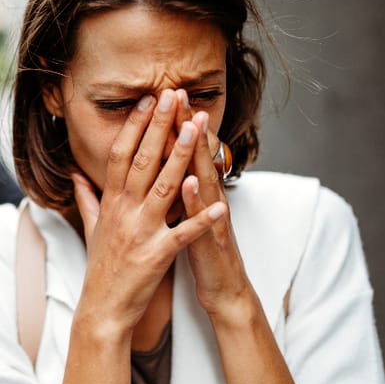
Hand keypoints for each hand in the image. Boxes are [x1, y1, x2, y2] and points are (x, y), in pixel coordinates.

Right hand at [72, 90, 226, 336]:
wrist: (102, 309)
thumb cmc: (100, 269)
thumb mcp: (91, 228)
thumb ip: (86, 197)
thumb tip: (75, 174)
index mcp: (111, 203)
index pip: (121, 155)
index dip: (135, 126)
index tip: (148, 101)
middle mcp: (124, 212)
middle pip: (142, 161)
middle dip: (159, 127)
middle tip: (172, 96)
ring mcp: (140, 232)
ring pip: (163, 187)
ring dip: (182, 156)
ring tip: (196, 129)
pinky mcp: (156, 255)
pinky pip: (183, 234)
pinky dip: (202, 219)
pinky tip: (222, 204)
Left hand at [179, 109, 254, 317]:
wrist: (226, 290)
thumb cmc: (201, 252)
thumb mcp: (185, 218)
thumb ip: (175, 192)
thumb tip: (164, 170)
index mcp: (195, 193)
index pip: (182, 153)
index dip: (172, 126)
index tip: (158, 97)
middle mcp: (208, 199)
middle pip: (197, 157)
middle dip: (187, 126)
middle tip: (178, 93)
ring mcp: (212, 218)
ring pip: (207, 180)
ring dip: (200, 153)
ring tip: (192, 125)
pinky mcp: (213, 241)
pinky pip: (203, 219)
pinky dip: (197, 200)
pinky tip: (189, 182)